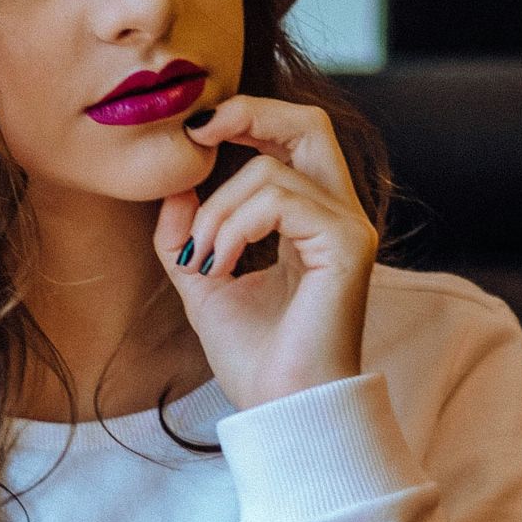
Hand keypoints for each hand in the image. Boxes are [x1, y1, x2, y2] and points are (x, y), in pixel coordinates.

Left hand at [153, 95, 379, 409]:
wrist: (280, 409)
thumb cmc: (254, 356)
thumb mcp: (204, 280)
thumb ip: (189, 232)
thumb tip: (174, 185)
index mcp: (311, 219)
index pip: (293, 138)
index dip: (246, 118)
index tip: (193, 135)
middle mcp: (338, 215)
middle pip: (310, 122)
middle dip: (250, 112)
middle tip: (197, 133)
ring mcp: (348, 228)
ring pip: (271, 170)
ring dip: (217, 211)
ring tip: (204, 261)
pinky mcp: (347, 246)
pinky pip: (279, 201)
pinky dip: (235, 227)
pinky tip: (221, 266)